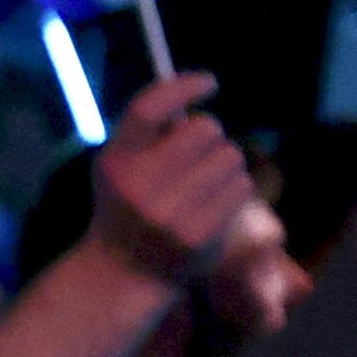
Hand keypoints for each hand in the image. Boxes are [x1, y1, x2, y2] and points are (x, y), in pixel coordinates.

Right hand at [90, 72, 253, 276]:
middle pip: (204, 128)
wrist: (125, 272)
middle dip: (210, 138)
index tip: (210, 83)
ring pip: (230, 157)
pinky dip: (235, 192)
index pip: (149, 108)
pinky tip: (215, 206)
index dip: (184, 87)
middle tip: (199, 158)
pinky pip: (241, 188)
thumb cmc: (129, 208)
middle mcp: (137, 187)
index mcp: (115, 163)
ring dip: (225, 167)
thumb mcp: (120, 169)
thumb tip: (192, 89)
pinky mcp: (199, 234)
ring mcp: (169, 214)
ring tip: (204, 187)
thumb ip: (147, 134)